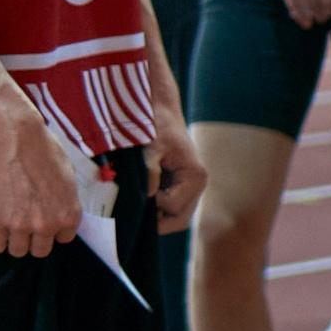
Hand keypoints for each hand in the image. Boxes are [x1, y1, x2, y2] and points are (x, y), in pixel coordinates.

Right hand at [0, 105, 82, 256]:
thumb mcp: (68, 178)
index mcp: (70, 215)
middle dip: (34, 239)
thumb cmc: (44, 151)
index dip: (52, 230)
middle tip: (25, 224)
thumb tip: (60, 209)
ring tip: (9, 227)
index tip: (43, 221)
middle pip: (41, 250)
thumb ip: (65, 200)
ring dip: (14, 241)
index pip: (63, 239)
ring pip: (19, 251)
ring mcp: (23, 225)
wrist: (16, 139)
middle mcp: (49, 224)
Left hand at [144, 99, 204, 234]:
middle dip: (156, 222)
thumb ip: (149, 172)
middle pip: (178, 219)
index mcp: (195, 176)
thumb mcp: (150, 146)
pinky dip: (154, 207)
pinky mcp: (180, 185)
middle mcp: (197, 185)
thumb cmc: (156, 124)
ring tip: (134, 205)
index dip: (153, 207)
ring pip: (174, 215)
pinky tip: (138, 198)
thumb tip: (146, 197)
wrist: (160, 109)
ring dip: (154, 215)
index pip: (174, 209)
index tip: (135, 194)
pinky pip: (169, 206)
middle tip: (132, 215)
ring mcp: (190, 187)